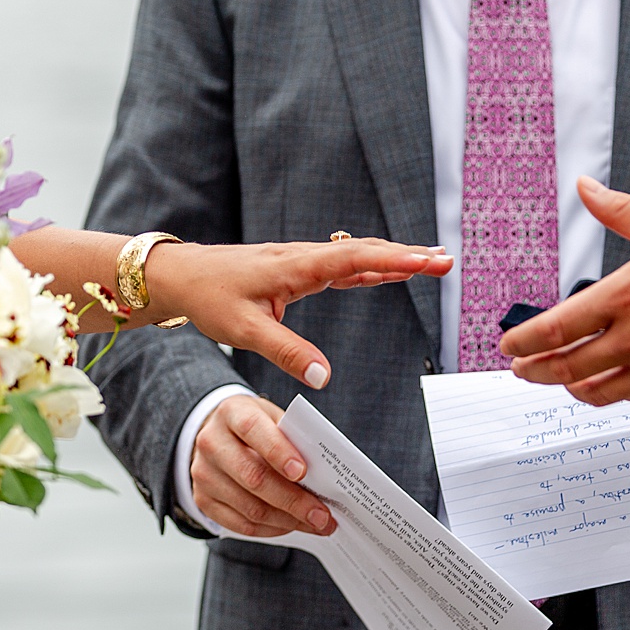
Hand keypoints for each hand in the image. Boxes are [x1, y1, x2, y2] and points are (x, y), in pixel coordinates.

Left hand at [147, 238, 453, 388]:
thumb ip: (286, 352)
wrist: (182, 275)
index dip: (395, 260)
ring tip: (433, 261)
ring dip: (395, 257)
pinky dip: (373, 266)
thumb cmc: (210, 297)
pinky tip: (391, 271)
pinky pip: (345, 265)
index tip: (428, 261)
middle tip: (447, 261)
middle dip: (408, 255)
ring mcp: (304, 262)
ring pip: (359, 255)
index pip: (356, 259)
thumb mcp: (244, 331)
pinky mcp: (299, 270)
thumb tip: (324, 377)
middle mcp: (306, 258)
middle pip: (367, 251)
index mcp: (297, 267)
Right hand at [190, 394, 334, 537]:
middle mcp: (211, 443)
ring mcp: (203, 474)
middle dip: (294, 500)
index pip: (253, 430)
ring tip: (316, 524)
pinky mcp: (202, 500)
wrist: (218, 435)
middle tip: (323, 515)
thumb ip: (294, 437)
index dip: (278, 452)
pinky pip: (241, 525)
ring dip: (288, 520)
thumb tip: (325, 473)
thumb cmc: (256, 427)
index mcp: (232, 412)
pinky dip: (272, 529)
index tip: (303, 472)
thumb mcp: (273, 417)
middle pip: (254, 477)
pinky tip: (292, 525)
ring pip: (250, 507)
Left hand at [501, 177, 629, 404]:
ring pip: (595, 391)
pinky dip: (610, 392)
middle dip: (534, 371)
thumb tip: (583, 186)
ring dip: (568, 386)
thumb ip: (620, 210)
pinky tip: (605, 381)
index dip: (523, 342)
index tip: (507, 345)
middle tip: (519, 369)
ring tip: (557, 377)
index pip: (556, 329)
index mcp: (628, 295)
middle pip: (565, 368)